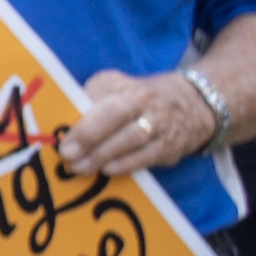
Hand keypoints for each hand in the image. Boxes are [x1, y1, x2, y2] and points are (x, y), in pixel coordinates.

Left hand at [58, 68, 216, 180]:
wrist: (190, 103)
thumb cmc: (136, 94)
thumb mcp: (113, 84)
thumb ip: (91, 97)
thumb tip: (65, 118)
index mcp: (134, 92)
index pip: (111, 110)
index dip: (88, 129)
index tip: (66, 144)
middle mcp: (152, 111)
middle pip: (124, 131)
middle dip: (94, 147)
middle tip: (69, 159)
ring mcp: (164, 131)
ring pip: (135, 147)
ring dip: (106, 159)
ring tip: (81, 168)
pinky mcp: (170, 149)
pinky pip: (146, 160)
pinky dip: (125, 166)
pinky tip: (106, 171)